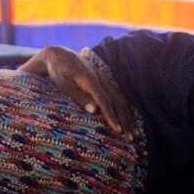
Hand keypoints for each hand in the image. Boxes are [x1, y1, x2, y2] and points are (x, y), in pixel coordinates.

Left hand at [20, 46, 134, 135]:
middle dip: (126, 120)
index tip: (118, 130)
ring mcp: (105, 79)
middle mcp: (101, 78)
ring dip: (128, 116)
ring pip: (121, 99)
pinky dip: (125, 109)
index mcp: (91, 79)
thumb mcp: (63, 83)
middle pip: (118, 101)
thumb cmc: (59, 72)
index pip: (105, 100)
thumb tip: (95, 111)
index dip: (112, 116)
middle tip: (131, 137)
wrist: (60, 55)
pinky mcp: (105, 81)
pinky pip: (119, 96)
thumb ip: (79, 96)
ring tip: (134, 132)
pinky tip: (129, 120)